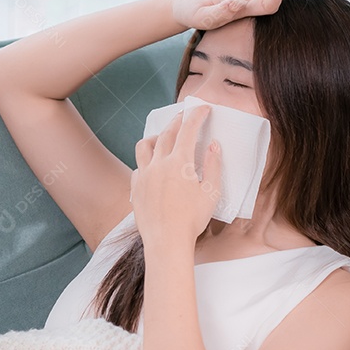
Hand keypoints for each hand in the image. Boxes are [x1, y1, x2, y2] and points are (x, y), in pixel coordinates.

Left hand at [131, 104, 222, 253]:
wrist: (166, 242)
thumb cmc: (192, 220)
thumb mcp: (211, 192)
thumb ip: (213, 165)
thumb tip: (213, 145)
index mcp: (179, 162)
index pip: (188, 129)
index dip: (196, 115)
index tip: (203, 108)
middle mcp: (158, 163)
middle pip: (167, 133)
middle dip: (178, 120)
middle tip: (186, 115)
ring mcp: (144, 175)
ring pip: (145, 145)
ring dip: (157, 137)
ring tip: (165, 139)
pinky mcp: (135, 188)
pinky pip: (138, 166)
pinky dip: (147, 161)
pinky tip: (154, 167)